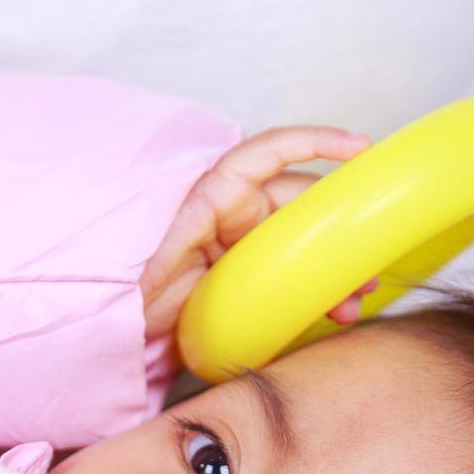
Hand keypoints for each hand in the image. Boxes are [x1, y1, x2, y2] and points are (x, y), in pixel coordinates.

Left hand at [141, 126, 378, 340]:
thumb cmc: (119, 282)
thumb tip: (223, 211)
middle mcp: (230, 216)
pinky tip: (328, 316)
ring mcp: (238, 251)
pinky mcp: (240, 286)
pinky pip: (286, 283)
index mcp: (210, 194)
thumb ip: (187, 222)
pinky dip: (311, 297)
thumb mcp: (149, 244)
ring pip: (301, 249)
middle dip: (341, 231)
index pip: (270, 153)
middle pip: (301, 208)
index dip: (317, 142)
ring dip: (332, 273)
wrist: (108, 331)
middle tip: (365, 267)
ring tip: (351, 305)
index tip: (360, 148)